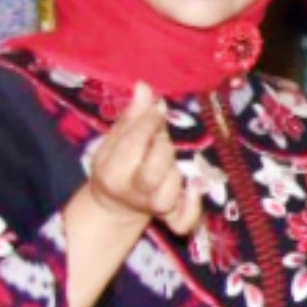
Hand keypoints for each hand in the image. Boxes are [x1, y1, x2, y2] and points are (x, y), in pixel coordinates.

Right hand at [80, 86, 197, 237]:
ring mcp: (152, 206)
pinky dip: (192, 208)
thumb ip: (131, 117)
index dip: (149, 122)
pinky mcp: (169, 218)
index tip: (158, 109)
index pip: (133, 143)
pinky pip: (183, 220)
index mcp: (112, 169)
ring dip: (176, 172)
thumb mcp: (115, 140)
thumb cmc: (117, 164)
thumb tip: (144, 86)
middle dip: (163, 147)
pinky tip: (194, 188)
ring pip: (171, 190)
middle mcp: (132, 190)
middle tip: (161, 140)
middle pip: (155, 168)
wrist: (115, 204)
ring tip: (168, 162)